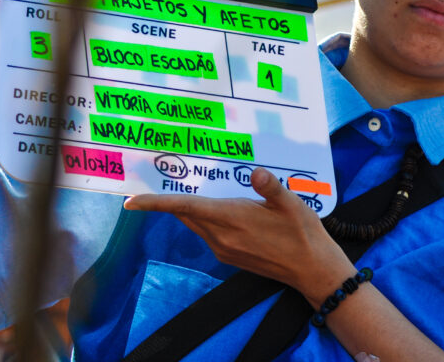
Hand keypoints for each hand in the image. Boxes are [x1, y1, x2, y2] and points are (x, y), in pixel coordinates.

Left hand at [124, 168, 352, 304]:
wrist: (312, 271)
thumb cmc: (303, 234)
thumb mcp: (292, 204)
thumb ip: (271, 187)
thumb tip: (257, 172)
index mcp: (232, 219)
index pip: (185, 207)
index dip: (156, 203)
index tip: (131, 202)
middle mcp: (222, 237)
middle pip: (186, 213)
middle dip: (168, 200)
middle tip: (157, 178)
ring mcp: (225, 249)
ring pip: (196, 223)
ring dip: (187, 207)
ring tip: (188, 185)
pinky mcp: (231, 255)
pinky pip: (208, 232)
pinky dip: (203, 217)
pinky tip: (215, 207)